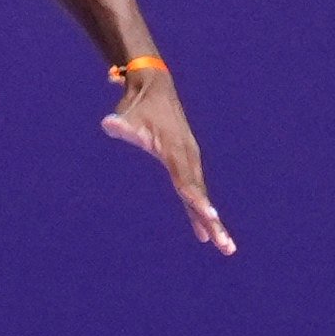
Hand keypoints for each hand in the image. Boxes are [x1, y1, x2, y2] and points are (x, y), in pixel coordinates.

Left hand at [103, 65, 230, 253]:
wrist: (154, 87)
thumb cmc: (137, 105)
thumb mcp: (126, 115)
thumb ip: (120, 125)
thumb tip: (108, 125)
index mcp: (176, 150)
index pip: (187, 181)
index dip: (197, 200)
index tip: (210, 216)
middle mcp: (188, 157)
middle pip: (200, 196)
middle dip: (213, 222)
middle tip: (226, 247)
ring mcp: (190, 161)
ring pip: (201, 197)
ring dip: (213, 224)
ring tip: (225, 248)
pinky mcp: (187, 163)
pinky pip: (195, 193)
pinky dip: (201, 213)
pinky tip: (204, 235)